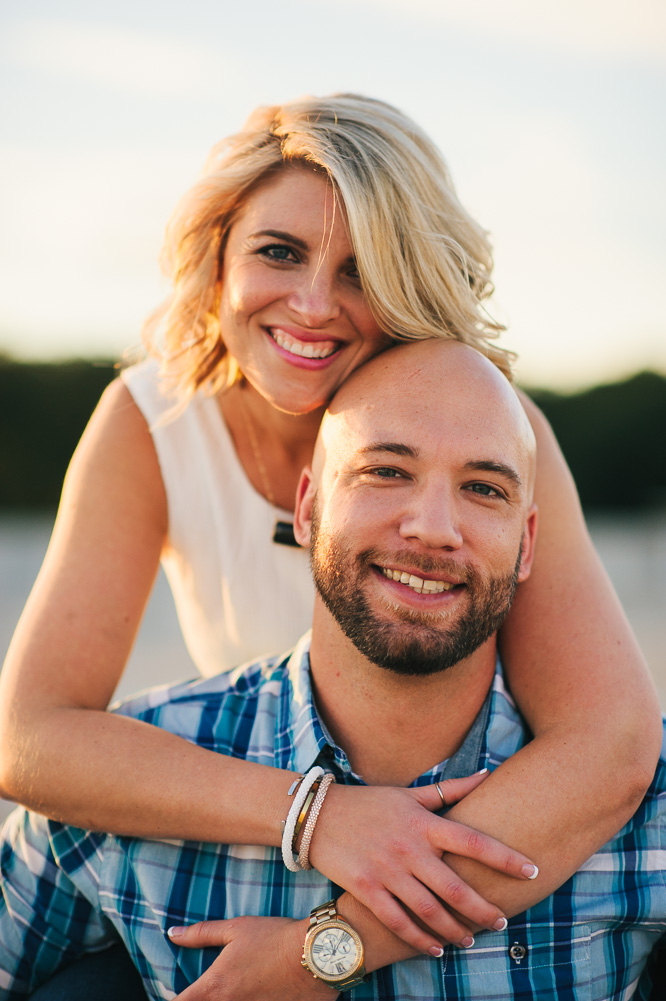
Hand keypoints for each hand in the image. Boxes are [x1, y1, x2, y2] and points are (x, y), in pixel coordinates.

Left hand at [170, 917, 335, 1000]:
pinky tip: (258, 997)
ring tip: (236, 992)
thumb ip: (200, 934)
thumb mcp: (235, 929)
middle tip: (214, 992)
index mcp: (214, 989)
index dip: (173, 1000)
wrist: (316, 954)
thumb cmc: (274, 938)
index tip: (179, 995)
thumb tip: (172, 932)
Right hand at [309, 771, 537, 954]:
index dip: (505, 857)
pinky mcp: (366, 889)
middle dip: (482, 908)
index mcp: (423, 823)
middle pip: (455, 887)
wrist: (318, 815)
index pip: (474, 841)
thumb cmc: (370, 803)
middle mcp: (409, 848)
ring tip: (470, 939)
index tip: (532, 870)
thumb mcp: (410, 794)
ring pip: (430, 910)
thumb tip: (488, 774)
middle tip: (501, 921)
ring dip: (454, 929)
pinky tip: (435, 948)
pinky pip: (398, 921)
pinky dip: (420, 939)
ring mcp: (387, 870)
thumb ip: (450, 790)